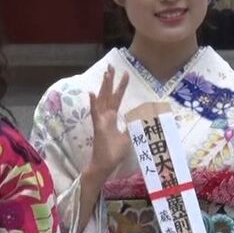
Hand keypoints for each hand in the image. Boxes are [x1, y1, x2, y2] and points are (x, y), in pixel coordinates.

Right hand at [84, 66, 130, 181]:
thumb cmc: (114, 153)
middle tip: (111, 66)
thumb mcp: (128, 139)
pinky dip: (93, 104)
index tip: (125, 73)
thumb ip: (132, 128)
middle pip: (107, 95)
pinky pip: (95, 114)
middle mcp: (105, 117)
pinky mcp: (98, 128)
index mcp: (111, 118)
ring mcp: (100, 121)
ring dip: (103, 87)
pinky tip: (92, 93)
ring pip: (102, 100)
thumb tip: (141, 119)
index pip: (116, 98)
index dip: (120, 86)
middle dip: (110, 81)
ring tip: (106, 73)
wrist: (103, 166)